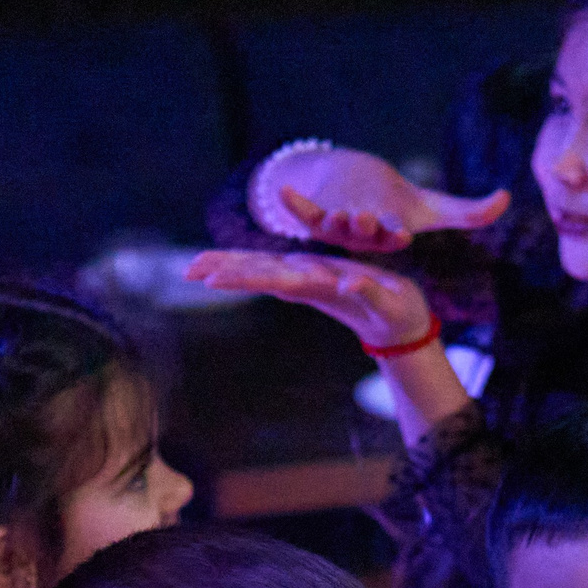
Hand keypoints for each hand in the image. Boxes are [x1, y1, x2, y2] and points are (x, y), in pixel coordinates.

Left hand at [184, 250, 433, 347]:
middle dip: (223, 270)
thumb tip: (349, 281)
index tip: (211, 279)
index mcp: (318, 286)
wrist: (400, 326)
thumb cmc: (397, 313)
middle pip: (257, 274)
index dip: (242, 277)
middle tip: (187, 270)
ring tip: (194, 266)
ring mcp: (308, 279)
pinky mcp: (313, 275)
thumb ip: (370, 292)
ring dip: (228, 266)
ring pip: (260, 269)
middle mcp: (306, 282)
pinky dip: (247, 262)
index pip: (273, 280)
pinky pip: (273, 266)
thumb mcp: (389, 303)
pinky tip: (225, 263)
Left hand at [260, 148, 509, 252]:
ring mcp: (336, 227)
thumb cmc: (395, 201)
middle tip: (365, 220)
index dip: (395, 233)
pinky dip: (291, 203)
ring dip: (334, 220)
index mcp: (388, 235)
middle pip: (363, 232)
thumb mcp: (431, 206)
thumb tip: (506, 200)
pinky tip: (282, 190)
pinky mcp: (313, 216)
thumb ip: (469, 211)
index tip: (400, 232)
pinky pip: (302, 212)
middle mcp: (362, 236)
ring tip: (337, 213)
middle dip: (364, 228)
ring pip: (334, 226)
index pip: (394, 235)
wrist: (356, 190)